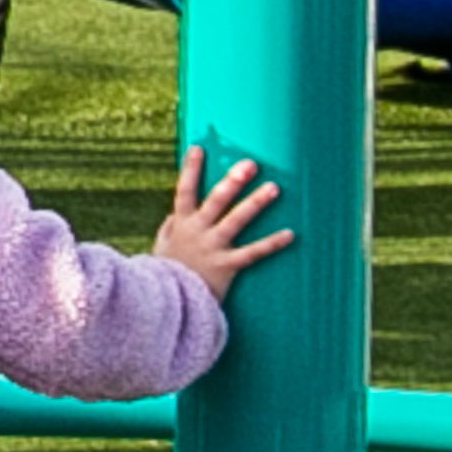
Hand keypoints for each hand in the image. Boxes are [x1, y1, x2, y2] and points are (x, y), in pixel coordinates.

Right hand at [154, 144, 292, 291]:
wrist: (166, 304)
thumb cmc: (166, 274)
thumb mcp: (162, 247)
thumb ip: (169, 229)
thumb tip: (174, 215)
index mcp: (181, 224)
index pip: (184, 191)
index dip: (190, 169)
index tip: (198, 148)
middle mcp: (197, 231)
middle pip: (215, 200)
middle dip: (232, 181)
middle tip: (250, 164)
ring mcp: (212, 248)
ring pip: (236, 220)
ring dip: (255, 203)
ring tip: (274, 188)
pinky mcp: (226, 266)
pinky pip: (252, 253)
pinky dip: (271, 243)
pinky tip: (290, 234)